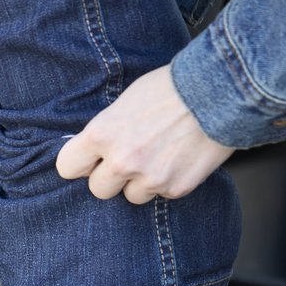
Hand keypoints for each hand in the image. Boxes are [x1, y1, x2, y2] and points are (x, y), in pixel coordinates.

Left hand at [56, 65, 233, 203]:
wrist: (218, 92)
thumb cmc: (170, 88)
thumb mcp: (126, 101)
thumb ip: (107, 130)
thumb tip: (94, 152)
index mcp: (102, 134)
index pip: (68, 167)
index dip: (79, 164)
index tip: (87, 162)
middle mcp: (122, 161)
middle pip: (98, 190)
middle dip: (110, 177)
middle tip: (127, 160)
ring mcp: (149, 179)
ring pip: (131, 197)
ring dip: (140, 183)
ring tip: (159, 156)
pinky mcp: (174, 189)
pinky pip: (161, 195)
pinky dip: (168, 181)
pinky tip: (179, 158)